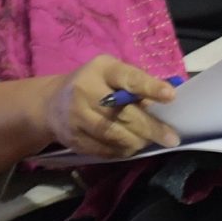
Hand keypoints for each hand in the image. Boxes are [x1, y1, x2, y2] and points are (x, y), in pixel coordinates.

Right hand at [41, 56, 179, 159]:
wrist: (50, 103)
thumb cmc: (93, 84)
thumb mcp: (112, 72)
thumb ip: (135, 83)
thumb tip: (164, 103)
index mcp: (102, 70)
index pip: (128, 78)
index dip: (150, 87)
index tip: (171, 96)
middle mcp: (85, 91)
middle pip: (122, 113)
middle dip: (150, 127)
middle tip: (171, 138)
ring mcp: (76, 117)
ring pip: (113, 134)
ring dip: (137, 141)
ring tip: (151, 143)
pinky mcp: (72, 138)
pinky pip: (102, 149)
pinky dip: (121, 151)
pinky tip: (131, 148)